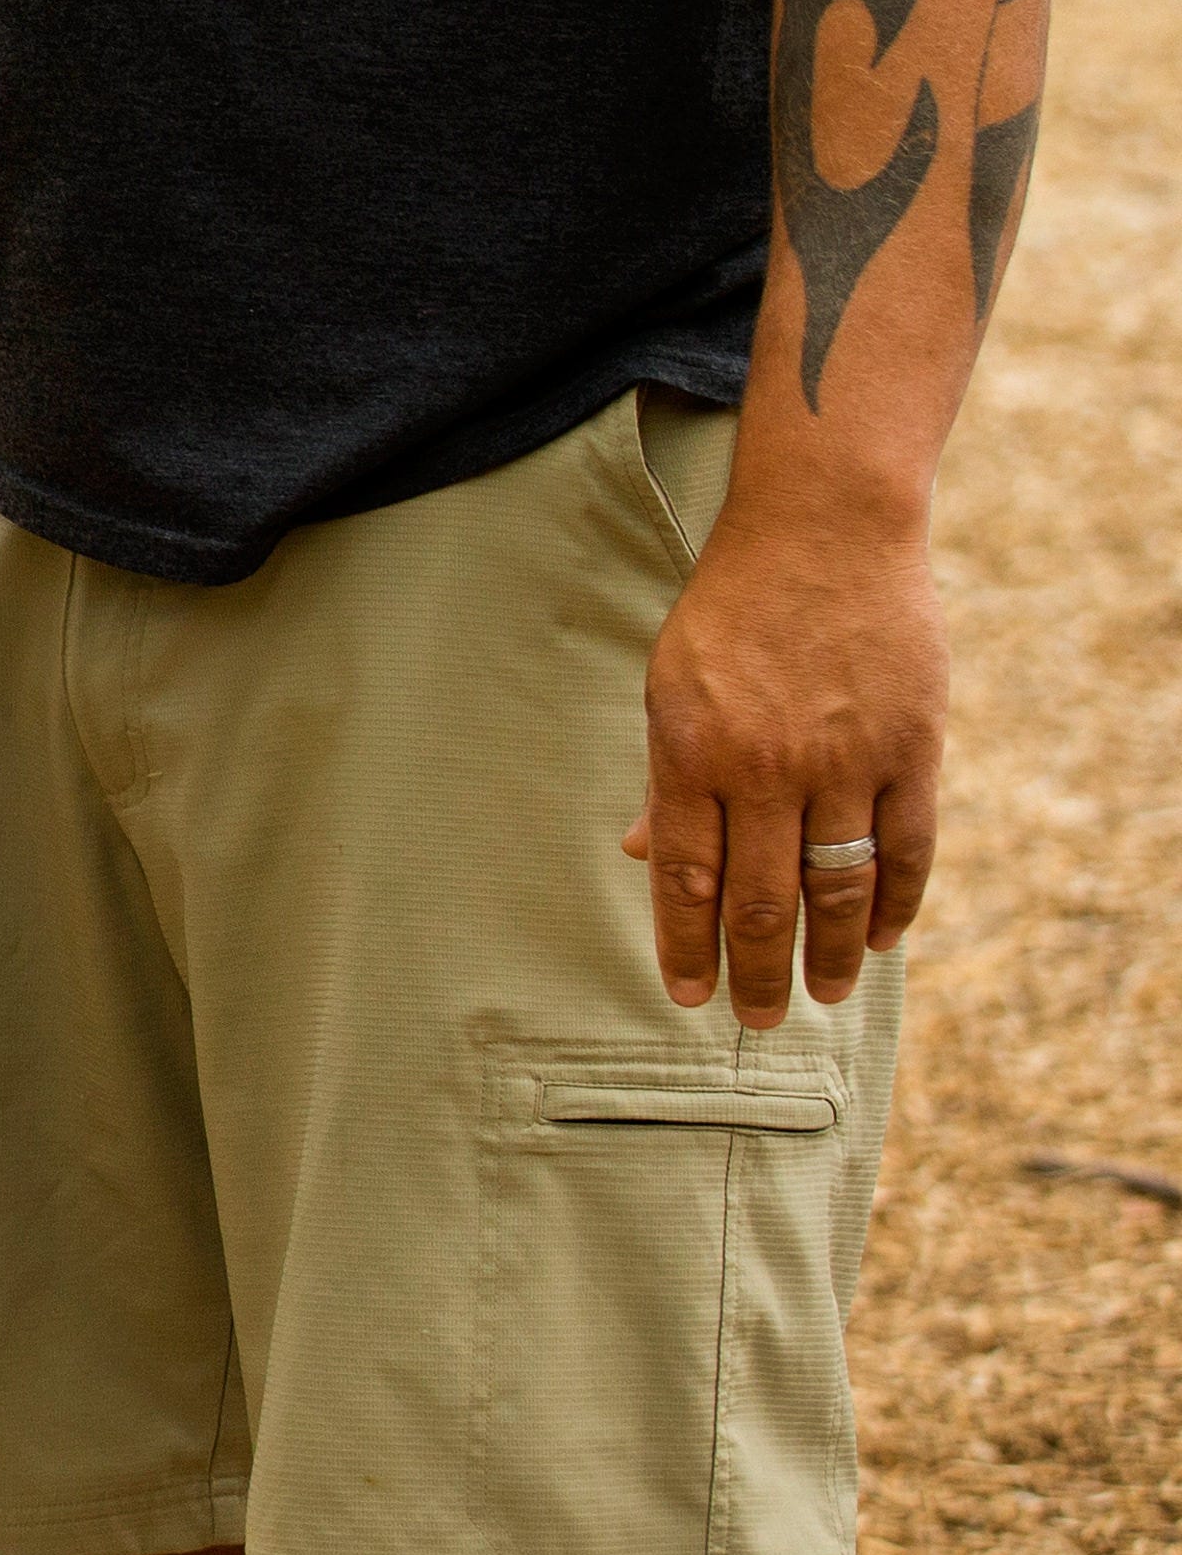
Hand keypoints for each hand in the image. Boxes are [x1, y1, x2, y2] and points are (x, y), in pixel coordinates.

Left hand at [623, 494, 944, 1025]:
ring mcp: (845, 761)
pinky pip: (908, 850)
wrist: (822, 535)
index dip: (685, 944)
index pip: (687, 876)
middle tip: (757, 1020)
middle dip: (757, 971)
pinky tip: (884, 939)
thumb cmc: (729, 611)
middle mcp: (767, 766)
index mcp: (692, 750)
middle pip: (762, 900)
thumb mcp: (668, 684)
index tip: (687, 995)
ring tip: (825, 996)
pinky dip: (897, 903)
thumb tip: (644, 854)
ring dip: (833, 955)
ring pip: (839, 888)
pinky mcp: (911, 750)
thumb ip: (666, 776)